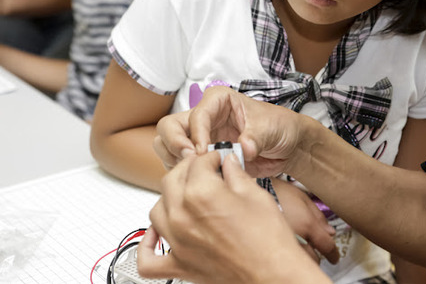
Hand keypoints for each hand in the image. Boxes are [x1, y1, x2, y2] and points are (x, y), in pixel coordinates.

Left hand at [137, 150, 329, 283]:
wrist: (274, 274)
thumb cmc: (269, 240)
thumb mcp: (256, 194)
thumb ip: (236, 174)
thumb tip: (228, 163)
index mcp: (201, 193)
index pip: (197, 162)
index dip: (211, 157)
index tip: (219, 160)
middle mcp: (182, 216)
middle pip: (172, 180)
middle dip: (189, 170)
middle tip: (206, 171)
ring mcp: (177, 242)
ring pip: (157, 210)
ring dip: (170, 198)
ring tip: (188, 196)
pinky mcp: (179, 265)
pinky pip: (147, 258)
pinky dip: (148, 244)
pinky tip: (158, 233)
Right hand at [154, 86, 315, 176]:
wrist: (289, 147)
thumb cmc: (280, 127)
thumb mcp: (271, 128)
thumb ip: (255, 137)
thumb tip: (244, 148)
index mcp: (218, 101)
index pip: (196, 116)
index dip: (197, 135)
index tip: (203, 153)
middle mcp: (204, 117)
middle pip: (170, 127)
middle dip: (174, 145)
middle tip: (190, 162)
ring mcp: (200, 138)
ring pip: (168, 146)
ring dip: (174, 161)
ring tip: (193, 173)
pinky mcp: (202, 159)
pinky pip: (180, 165)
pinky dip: (183, 174)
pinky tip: (199, 181)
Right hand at [271, 178, 339, 263]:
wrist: (250, 190)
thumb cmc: (274, 190)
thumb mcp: (301, 196)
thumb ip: (318, 216)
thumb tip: (330, 232)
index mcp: (307, 225)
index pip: (327, 247)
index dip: (333, 254)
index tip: (334, 257)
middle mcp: (296, 239)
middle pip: (314, 259)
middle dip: (316, 254)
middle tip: (314, 248)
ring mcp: (281, 245)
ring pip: (299, 262)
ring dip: (302, 257)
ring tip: (298, 247)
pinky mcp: (268, 247)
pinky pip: (283, 259)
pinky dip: (288, 256)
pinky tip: (285, 249)